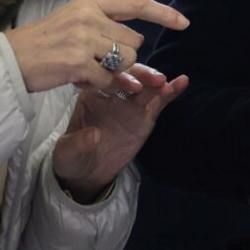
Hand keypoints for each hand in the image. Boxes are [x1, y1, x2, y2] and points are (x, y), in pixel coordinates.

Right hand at [4, 0, 186, 95]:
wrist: (10, 60)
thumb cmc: (42, 45)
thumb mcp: (73, 23)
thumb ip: (105, 29)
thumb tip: (138, 44)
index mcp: (89, 3)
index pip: (136, 2)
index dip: (163, 13)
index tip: (183, 21)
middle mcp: (89, 16)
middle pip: (134, 41)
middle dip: (125, 57)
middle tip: (99, 63)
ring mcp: (84, 38)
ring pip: (126, 60)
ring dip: (115, 73)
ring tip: (88, 70)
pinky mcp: (78, 62)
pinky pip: (110, 79)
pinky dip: (105, 87)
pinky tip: (86, 83)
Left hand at [53, 65, 190, 201]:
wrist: (86, 174)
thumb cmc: (71, 157)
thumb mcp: (67, 152)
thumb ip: (77, 143)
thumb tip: (95, 135)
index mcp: (89, 94)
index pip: (101, 78)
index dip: (112, 77)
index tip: (123, 79)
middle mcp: (111, 93)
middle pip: (126, 77)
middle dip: (139, 75)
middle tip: (151, 79)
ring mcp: (129, 104)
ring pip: (144, 86)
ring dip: (155, 81)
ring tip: (166, 83)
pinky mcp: (144, 116)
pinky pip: (158, 102)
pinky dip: (170, 92)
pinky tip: (182, 83)